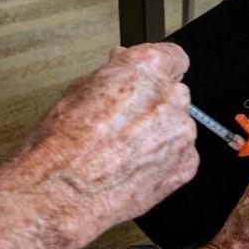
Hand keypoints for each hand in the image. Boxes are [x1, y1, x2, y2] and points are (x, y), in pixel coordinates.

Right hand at [25, 44, 196, 237]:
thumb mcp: (79, 90)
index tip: (150, 78)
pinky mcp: (185, 166)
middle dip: (155, 104)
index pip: (173, 57)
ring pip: (177, 127)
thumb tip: (121, 66)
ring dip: (159, 135)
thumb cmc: (64, 143)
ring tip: (124, 151)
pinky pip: (181, 155)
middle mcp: (169, 97)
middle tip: (126, 121)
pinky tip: (134, 167)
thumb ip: (113, 74)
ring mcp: (181, 133)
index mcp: (145, 69)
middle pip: (174, 94)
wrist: (63, 191)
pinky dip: (163, 161)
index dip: (159, 69)